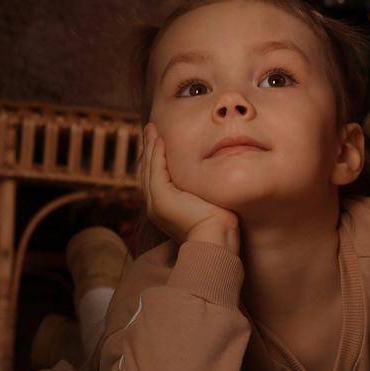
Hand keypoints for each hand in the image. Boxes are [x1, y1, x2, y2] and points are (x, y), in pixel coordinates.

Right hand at [140, 123, 237, 250]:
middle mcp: (156, 207)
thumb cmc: (220, 226)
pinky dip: (157, 154)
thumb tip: (216, 181)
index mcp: (167, 209)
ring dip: (150, 147)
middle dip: (149, 149)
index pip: (158, 178)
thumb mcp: (210, 203)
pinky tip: (159, 140)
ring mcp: (156, 203)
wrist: (217, 240)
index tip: (159, 142)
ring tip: (151, 130)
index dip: (157, 159)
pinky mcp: (161, 199)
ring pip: (150, 168)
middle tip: (150, 130)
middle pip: (149, 171)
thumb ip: (205, 192)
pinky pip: (156, 170)